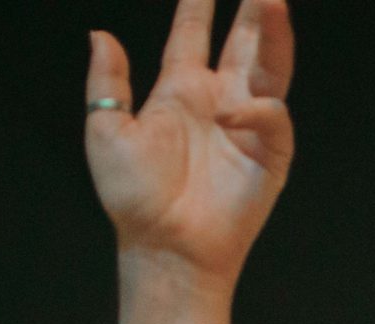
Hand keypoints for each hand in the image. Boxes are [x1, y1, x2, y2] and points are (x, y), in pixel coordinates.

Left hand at [87, 0, 294, 285]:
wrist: (164, 247)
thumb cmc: (135, 200)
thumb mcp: (106, 132)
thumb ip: (107, 82)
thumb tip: (100, 35)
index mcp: (179, 91)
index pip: (192, 34)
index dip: (198, 3)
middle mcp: (217, 100)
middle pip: (243, 40)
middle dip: (254, 8)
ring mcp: (246, 125)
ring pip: (270, 66)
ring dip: (274, 34)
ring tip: (273, 0)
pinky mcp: (269, 155)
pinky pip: (273, 118)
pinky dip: (258, 110)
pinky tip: (233, 113)